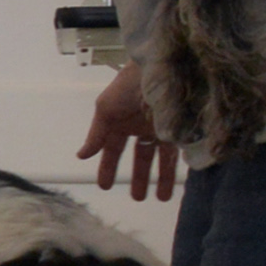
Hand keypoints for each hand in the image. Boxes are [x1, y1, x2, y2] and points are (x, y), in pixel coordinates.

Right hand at [78, 61, 179, 201]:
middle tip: (137, 199)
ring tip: (162, 198)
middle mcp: (142, 126)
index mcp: (121, 121)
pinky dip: (178, 167)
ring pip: (162, 158)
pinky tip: (178, 182)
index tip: (105, 185)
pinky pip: (181, 152)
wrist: (162, 67)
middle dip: (139, 177)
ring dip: (161, 178)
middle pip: (141, 157)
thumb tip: (82, 155)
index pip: (114, 149)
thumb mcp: (106, 108)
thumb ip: (96, 135)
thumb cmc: (130, 84)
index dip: (108, 167)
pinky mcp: (183, 127)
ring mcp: (164, 126)